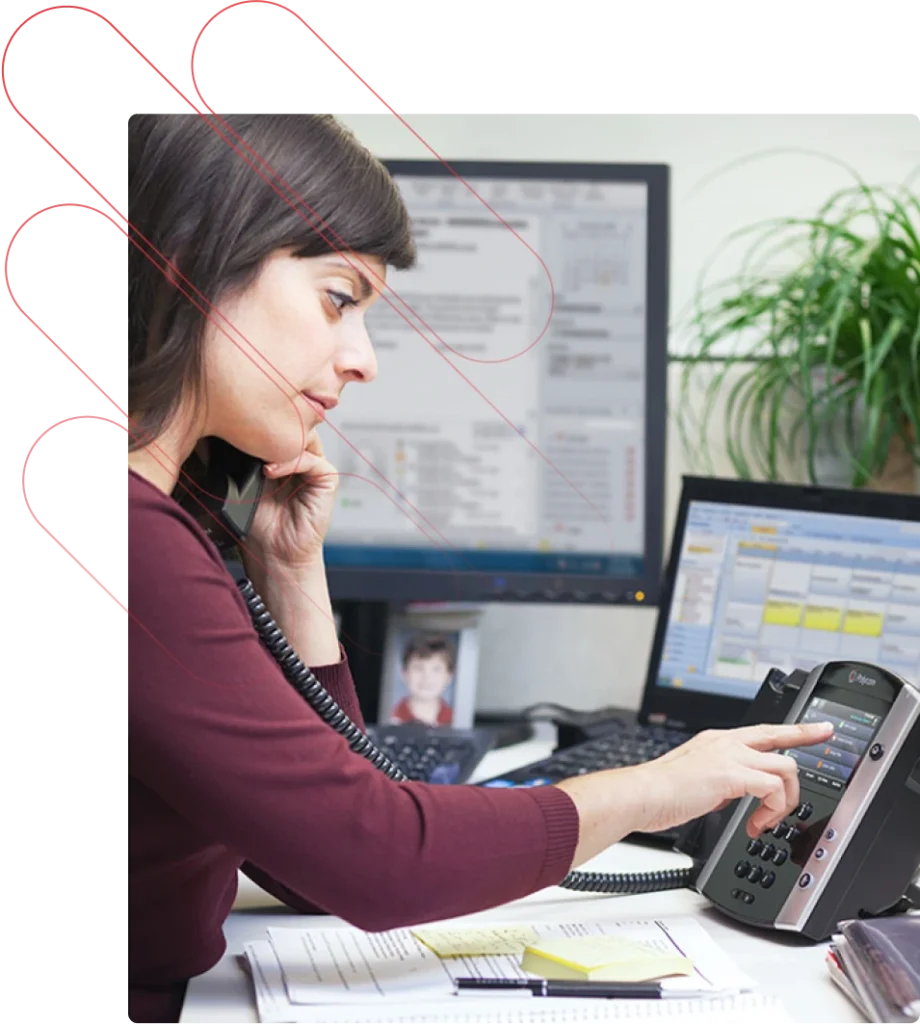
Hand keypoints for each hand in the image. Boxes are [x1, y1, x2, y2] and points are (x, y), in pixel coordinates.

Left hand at [245, 431, 338, 569]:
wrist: (274, 553)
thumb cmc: (257, 522)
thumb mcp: (241, 481)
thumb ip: (239, 456)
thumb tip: (220, 430)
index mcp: (282, 453)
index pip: (277, 424)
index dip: (258, 420)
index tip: (236, 421)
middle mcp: (301, 457)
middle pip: (293, 426)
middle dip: (270, 428)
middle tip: (246, 432)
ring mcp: (316, 467)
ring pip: (303, 438)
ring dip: (279, 445)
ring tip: (257, 457)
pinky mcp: (327, 480)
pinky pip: (313, 460)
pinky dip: (291, 462)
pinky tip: (270, 471)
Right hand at [634, 721, 834, 838]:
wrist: (641, 794)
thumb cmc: (658, 792)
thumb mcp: (695, 780)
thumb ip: (717, 782)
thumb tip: (729, 796)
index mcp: (716, 742)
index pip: (763, 731)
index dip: (795, 730)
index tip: (819, 729)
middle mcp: (725, 742)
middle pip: (780, 740)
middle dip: (804, 748)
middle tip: (814, 761)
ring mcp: (729, 755)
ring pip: (784, 767)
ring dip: (784, 800)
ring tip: (767, 821)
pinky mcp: (731, 774)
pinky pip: (772, 788)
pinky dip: (772, 811)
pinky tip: (756, 825)